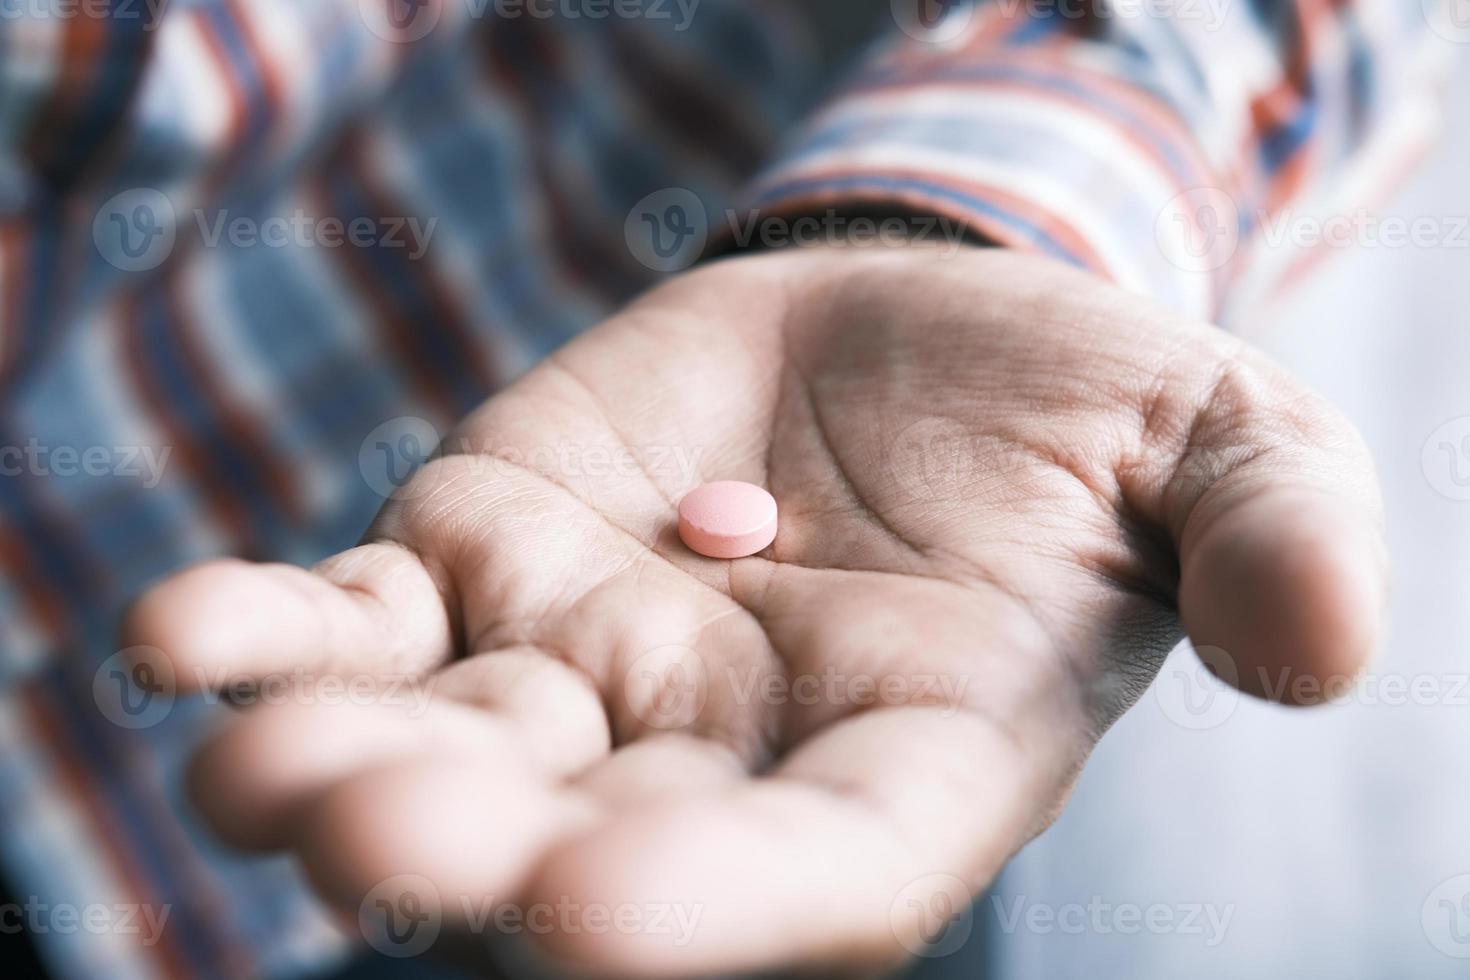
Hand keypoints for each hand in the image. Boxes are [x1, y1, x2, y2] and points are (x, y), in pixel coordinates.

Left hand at [124, 244, 1386, 976]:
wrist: (921, 330)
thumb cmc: (1082, 415)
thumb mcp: (1221, 443)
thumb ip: (1271, 533)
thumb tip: (1324, 645)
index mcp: (906, 762)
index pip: (816, 875)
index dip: (715, 913)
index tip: (592, 924)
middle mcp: (724, 755)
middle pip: (590, 844)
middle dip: (472, 860)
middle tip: (360, 842)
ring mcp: (582, 671)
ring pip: (446, 755)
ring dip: (342, 770)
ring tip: (252, 768)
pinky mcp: (481, 564)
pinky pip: (360, 625)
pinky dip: (272, 631)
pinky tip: (180, 639)